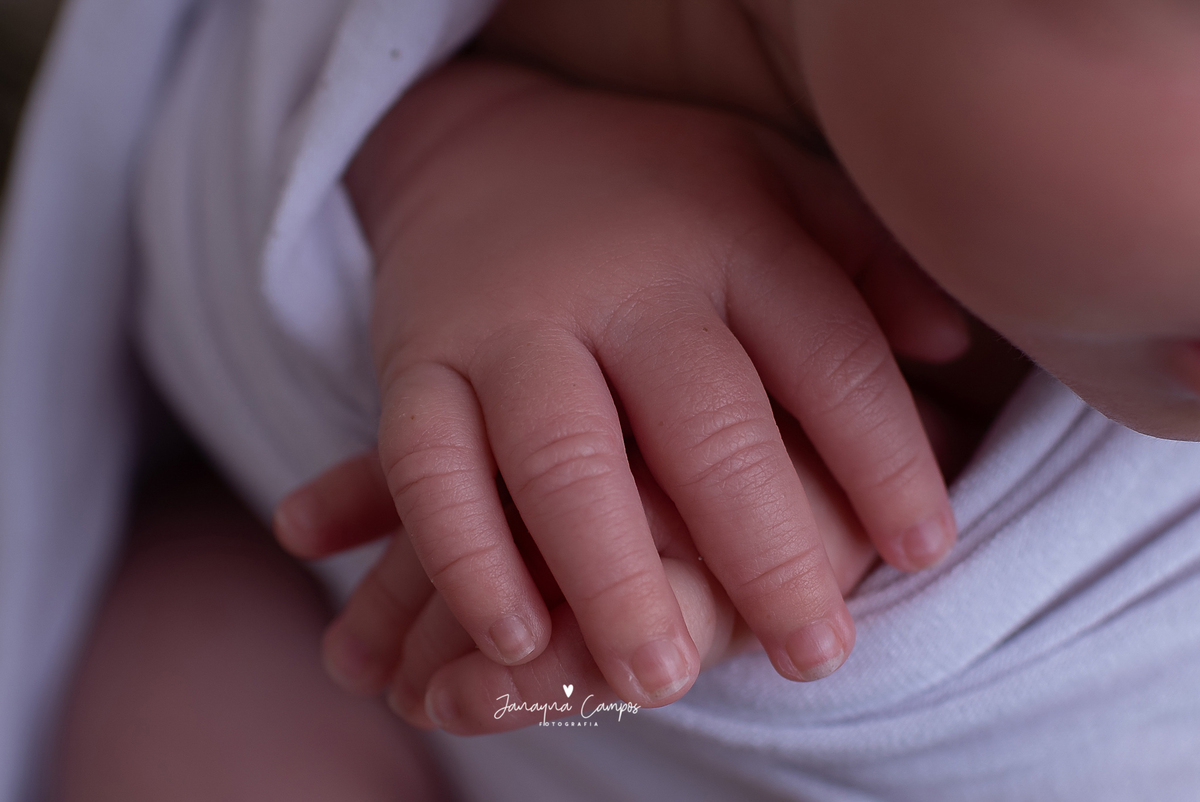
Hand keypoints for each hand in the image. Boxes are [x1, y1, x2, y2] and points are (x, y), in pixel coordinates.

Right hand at [328, 59, 959, 706]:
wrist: (477, 144)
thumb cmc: (651, 191)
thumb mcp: (769, 182)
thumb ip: (860, 255)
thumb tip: (952, 346)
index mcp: (728, 236)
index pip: (828, 355)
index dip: (885, 458)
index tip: (925, 552)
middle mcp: (620, 284)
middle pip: (705, 425)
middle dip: (766, 547)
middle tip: (815, 653)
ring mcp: (509, 326)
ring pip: (560, 463)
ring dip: (613, 578)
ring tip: (662, 677)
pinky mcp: (418, 364)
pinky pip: (430, 470)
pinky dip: (466, 559)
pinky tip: (514, 637)